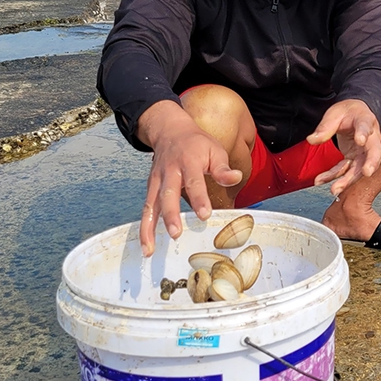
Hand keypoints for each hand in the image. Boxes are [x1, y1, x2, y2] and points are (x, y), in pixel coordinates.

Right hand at [136, 100, 241, 256]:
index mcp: (189, 161)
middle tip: (175, 233)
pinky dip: (145, 227)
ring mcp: (157, 180)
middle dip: (170, 214)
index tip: (204, 214)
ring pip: (151, 204)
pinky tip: (147, 245)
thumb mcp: (214, 149)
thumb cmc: (197, 144)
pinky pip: (146, 208)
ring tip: (150, 250)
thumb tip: (235, 178)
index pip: (194, 181)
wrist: (170, 130)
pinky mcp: (150, 188)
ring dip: (149, 227)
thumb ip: (222, 168)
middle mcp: (169, 171)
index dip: (199, 198)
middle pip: (168, 194)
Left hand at [307, 99, 380, 194]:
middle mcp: (370, 139)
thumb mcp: (335, 114)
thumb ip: (325, 126)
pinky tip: (320, 180)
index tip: (360, 140)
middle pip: (374, 153)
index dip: (364, 133)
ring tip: (334, 189)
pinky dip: (333, 177)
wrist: (354, 116)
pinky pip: (345, 170)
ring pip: (360, 168)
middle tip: (367, 172)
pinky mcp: (355, 161)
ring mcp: (364, 152)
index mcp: (365, 120)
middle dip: (370, 164)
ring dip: (348, 180)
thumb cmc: (347, 113)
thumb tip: (311, 140)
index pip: (366, 126)